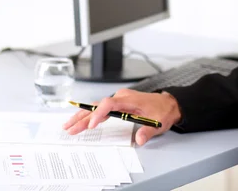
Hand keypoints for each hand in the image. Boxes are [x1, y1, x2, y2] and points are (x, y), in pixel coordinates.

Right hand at [62, 89, 181, 145]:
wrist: (168, 104)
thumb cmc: (162, 111)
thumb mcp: (158, 123)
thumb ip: (147, 131)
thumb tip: (139, 139)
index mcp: (130, 99)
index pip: (110, 104)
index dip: (99, 113)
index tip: (92, 124)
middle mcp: (122, 97)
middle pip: (98, 105)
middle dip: (83, 117)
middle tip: (70, 128)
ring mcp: (119, 100)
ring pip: (97, 107)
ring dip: (83, 116)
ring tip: (69, 126)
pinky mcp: (118, 104)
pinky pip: (101, 109)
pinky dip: (90, 115)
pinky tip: (81, 121)